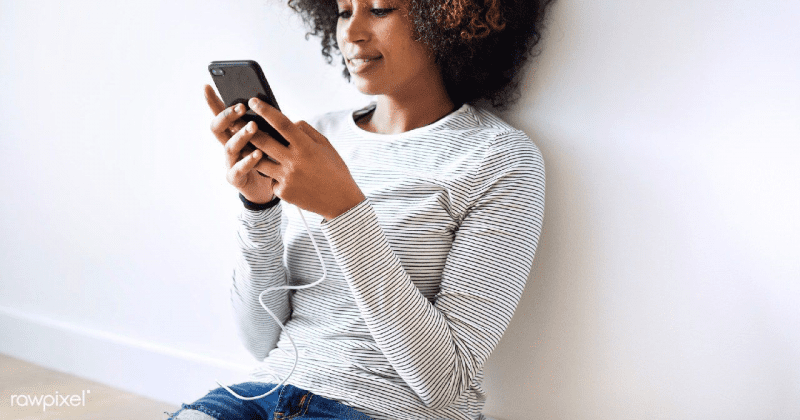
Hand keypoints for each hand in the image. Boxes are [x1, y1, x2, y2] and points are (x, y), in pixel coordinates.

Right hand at [204, 84, 274, 203]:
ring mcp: (230, 162)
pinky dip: (248, 161)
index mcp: (234, 133)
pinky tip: (258, 153)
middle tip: (241, 107)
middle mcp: (228, 146)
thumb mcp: (270, 137)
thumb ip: (266, 124)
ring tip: (253, 126)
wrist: (270, 187)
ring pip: (230, 147)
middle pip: (218, 128)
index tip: (208, 86)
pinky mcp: (236, 178)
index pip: (220, 114)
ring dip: (241, 135)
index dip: (212, 101)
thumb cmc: (270, 158)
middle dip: (227, 116)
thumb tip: (269, 103)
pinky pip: (239, 169)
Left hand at [246, 97, 365, 220]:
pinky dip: (273, 175)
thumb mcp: (325, 146)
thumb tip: (288, 122)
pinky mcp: (283, 192)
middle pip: (263, 141)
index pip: (282, 124)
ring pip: (258, 161)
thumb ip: (306, 131)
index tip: (253, 101)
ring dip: (251, 153)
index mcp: (306, 146)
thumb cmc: (334, 170)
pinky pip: (271, 179)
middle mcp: (294, 161)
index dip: (266, 111)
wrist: (340, 201)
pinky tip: (281, 176)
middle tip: (234, 122)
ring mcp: (286, 178)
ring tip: (245, 147)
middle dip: (247, 130)